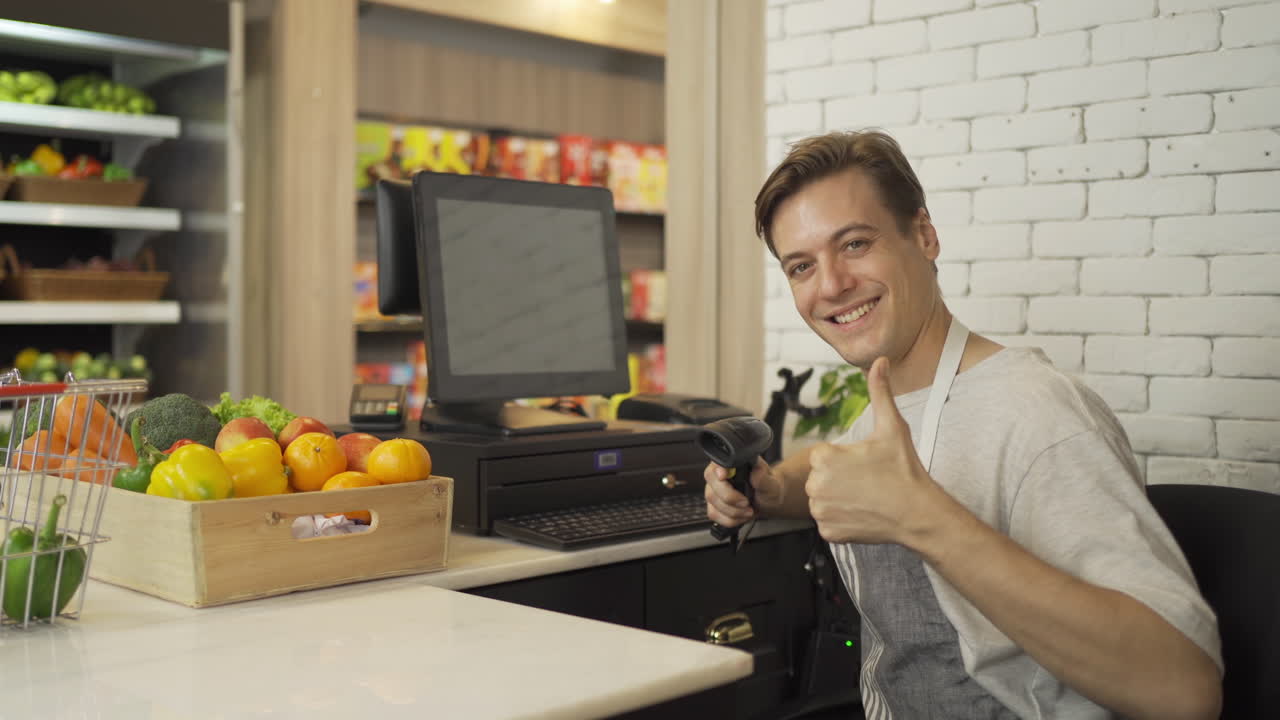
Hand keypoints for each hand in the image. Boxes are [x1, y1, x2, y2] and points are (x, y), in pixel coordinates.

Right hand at [704, 456, 778, 527]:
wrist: (767, 501)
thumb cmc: (766, 488)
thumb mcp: (770, 482)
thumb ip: (763, 476)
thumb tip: (756, 470)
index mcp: (730, 463)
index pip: (717, 465)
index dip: (719, 471)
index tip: (724, 476)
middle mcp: (717, 475)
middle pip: (712, 488)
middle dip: (730, 499)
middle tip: (746, 502)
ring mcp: (713, 491)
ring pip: (714, 504)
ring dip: (734, 512)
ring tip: (748, 510)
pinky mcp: (712, 506)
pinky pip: (715, 515)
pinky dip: (731, 519)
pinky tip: (741, 514)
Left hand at [806, 356, 941, 544]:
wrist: (918, 513)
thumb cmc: (904, 470)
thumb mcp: (892, 426)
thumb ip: (880, 391)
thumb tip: (880, 361)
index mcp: (824, 457)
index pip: (824, 456)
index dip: (845, 459)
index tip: (866, 464)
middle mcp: (815, 484)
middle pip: (821, 477)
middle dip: (840, 478)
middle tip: (868, 481)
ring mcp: (820, 510)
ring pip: (823, 499)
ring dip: (839, 499)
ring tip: (866, 497)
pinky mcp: (828, 532)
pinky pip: (828, 521)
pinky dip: (842, 519)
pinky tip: (862, 514)